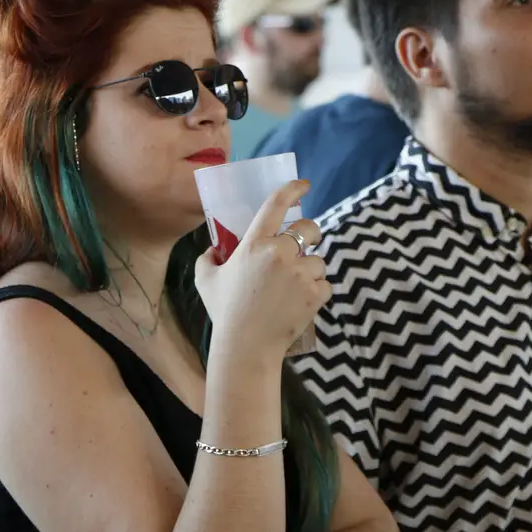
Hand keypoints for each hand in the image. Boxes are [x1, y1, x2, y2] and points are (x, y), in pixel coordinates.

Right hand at [196, 179, 330, 354]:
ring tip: (293, 289)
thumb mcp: (205, 280)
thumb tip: (213, 249)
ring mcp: (301, 273)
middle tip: (304, 246)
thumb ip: (207, 258)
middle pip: (310, 228)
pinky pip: (326, 283)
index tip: (303, 184)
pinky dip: (317, 292)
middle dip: (311, 234)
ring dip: (310, 270)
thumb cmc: (225, 312)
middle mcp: (280, 253)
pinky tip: (300, 302)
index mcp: (254, 244)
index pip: (276, 205)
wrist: (246, 346)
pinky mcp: (316, 293)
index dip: (292, 189)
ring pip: (318, 260)